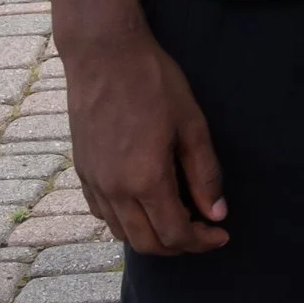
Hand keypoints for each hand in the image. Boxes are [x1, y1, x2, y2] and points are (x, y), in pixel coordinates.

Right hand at [65, 24, 227, 255]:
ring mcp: (93, 182)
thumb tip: (217, 212)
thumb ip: (205, 174)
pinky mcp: (82, 172)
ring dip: (152, 237)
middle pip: (147, 243)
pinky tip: (145, 206)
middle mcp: (114, 189)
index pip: (175, 234)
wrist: (104, 56)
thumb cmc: (154, 83)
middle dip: (179, 246)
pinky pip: (103, 214)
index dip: (201, 242)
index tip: (222, 234)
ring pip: (122, 233)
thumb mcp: (192, 125)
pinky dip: (126, 222)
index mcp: (144, 180)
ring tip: (179, 220)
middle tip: (204, 232)